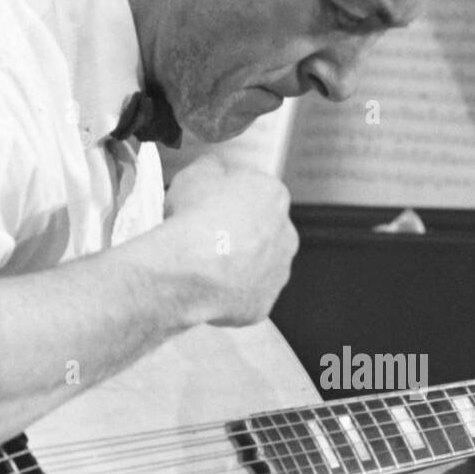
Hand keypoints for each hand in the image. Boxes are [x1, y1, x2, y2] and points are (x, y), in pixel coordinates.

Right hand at [158, 157, 298, 326]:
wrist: (188, 269)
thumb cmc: (194, 220)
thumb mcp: (195, 174)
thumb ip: (211, 168)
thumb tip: (214, 170)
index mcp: (274, 196)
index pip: (254, 191)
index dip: (228, 197)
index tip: (209, 203)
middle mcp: (286, 235)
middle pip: (262, 230)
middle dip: (239, 232)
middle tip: (207, 235)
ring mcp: (277, 273)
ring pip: (258, 266)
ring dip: (238, 264)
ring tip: (204, 264)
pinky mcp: (263, 304)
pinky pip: (246, 296)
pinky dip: (230, 293)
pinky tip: (207, 287)